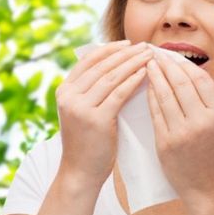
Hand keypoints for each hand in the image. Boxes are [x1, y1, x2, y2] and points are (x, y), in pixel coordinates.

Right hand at [56, 40, 153, 187]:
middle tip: (145, 46)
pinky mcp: (96, 119)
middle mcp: (69, 96)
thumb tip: (117, 65)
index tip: (128, 43)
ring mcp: (81, 107)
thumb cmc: (87, 141)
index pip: (88, 60)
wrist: (80, 172)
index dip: (110, 49)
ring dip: (133, 63)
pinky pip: (118, 94)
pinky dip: (133, 81)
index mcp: (64, 90)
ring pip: (111, 77)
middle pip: (102, 66)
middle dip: (126, 53)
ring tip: (149, 56)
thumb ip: (92, 90)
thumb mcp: (81, 111)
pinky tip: (146, 73)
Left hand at [146, 53, 213, 209]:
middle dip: (167, 65)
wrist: (210, 191)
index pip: (201, 80)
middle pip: (181, 84)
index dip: (185, 64)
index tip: (173, 55)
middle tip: (156, 53)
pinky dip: (151, 97)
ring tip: (148, 65)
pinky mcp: (165, 143)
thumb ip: (211, 102)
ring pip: (165, 96)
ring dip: (155, 77)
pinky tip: (147, 87)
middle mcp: (202, 122)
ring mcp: (183, 133)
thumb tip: (190, 75)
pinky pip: (156, 113)